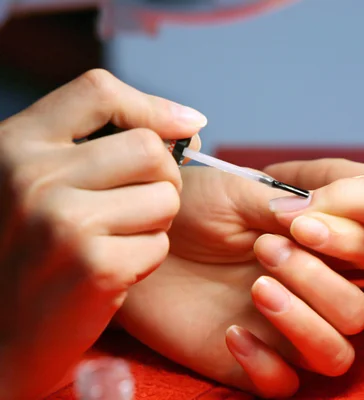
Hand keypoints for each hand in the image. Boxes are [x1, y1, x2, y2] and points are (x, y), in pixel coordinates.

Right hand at [0, 69, 205, 398]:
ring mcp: (62, 222)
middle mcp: (33, 176)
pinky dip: (147, 258)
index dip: (151, 106)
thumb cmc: (32, 249)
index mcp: (16, 144)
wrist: (0, 333)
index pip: (98, 90)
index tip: (186, 126)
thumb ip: (93, 144)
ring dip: (156, 221)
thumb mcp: (36, 181)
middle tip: (143, 203)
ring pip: (165, 197)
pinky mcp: (95, 266)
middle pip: (149, 148)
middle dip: (163, 178)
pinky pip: (160, 244)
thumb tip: (188, 124)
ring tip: (119, 238)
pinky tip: (114, 270)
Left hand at [116, 166, 363, 397]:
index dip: (350, 244)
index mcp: (315, 247)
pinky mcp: (248, 362)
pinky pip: (284, 386)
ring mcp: (282, 330)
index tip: (301, 227)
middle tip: (265, 250)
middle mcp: (308, 291)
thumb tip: (320, 218)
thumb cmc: (190, 207)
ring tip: (258, 290)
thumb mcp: (236, 192)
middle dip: (319, 283)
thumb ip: (284, 204)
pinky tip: (232, 333)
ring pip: (335, 355)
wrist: (138, 238)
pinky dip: (267, 367)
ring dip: (305, 326)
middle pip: (357, 313)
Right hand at [258, 158, 363, 346]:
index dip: (283, 184)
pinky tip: (321, 323)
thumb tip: (284, 210)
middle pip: (326, 231)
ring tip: (274, 286)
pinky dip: (344, 316)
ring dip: (314, 279)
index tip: (244, 190)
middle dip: (291, 239)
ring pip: (343, 274)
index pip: (320, 181)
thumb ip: (344, 201)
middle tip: (251, 252)